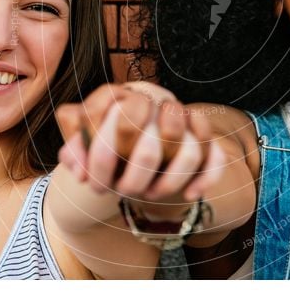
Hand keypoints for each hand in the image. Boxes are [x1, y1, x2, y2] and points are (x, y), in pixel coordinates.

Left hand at [55, 82, 225, 201]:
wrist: (135, 126)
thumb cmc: (106, 136)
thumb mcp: (83, 138)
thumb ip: (74, 146)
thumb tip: (79, 168)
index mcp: (120, 95)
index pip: (110, 114)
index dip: (98, 153)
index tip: (88, 181)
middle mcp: (153, 100)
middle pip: (154, 139)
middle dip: (134, 169)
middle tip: (121, 189)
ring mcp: (180, 116)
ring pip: (188, 148)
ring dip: (169, 180)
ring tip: (149, 195)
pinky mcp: (201, 135)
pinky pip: (215, 154)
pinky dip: (206, 177)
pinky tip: (190, 194)